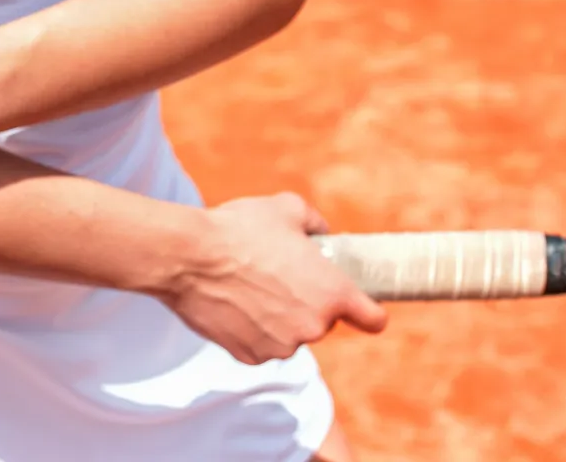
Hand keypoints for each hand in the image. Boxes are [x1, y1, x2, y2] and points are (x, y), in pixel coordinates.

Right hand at [158, 193, 386, 364]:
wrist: (191, 256)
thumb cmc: (242, 229)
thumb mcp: (288, 208)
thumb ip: (315, 222)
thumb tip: (320, 232)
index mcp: (333, 292)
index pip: (373, 319)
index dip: (369, 311)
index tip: (360, 306)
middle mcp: (314, 326)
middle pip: (323, 322)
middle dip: (308, 302)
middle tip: (281, 275)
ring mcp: (282, 346)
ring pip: (290, 334)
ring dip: (279, 317)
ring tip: (251, 285)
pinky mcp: (251, 356)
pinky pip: (261, 344)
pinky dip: (252, 329)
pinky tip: (235, 302)